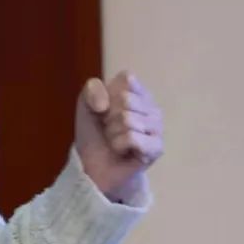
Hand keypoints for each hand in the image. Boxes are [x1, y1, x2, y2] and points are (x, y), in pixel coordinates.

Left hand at [74, 72, 162, 203]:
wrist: (92, 164)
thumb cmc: (93, 132)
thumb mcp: (86, 103)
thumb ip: (92, 89)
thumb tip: (105, 104)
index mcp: (139, 92)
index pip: (127, 79)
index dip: (109, 94)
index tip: (104, 108)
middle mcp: (152, 107)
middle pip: (126, 99)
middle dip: (109, 116)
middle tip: (110, 128)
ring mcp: (158, 127)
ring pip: (128, 118)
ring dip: (112, 132)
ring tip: (115, 140)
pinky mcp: (157, 148)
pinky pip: (132, 137)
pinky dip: (118, 144)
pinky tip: (122, 151)